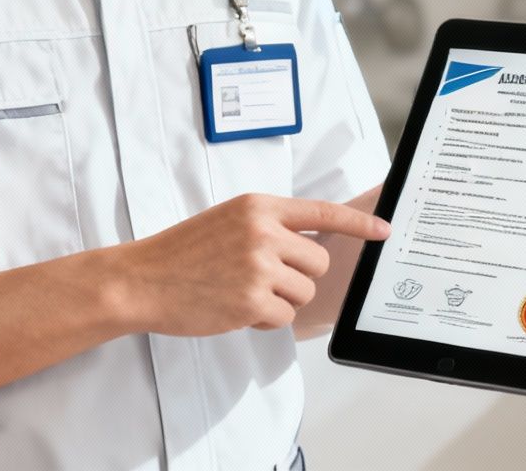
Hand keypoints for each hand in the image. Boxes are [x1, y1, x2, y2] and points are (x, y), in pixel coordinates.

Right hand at [112, 193, 390, 335]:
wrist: (140, 279)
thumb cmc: (182, 253)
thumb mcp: (228, 221)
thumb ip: (268, 226)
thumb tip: (310, 243)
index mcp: (259, 206)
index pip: (323, 211)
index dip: (358, 223)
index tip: (384, 231)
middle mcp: (263, 231)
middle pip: (318, 261)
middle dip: (299, 277)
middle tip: (263, 279)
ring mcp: (259, 266)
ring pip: (304, 292)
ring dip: (280, 301)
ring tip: (241, 292)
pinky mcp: (252, 300)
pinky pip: (284, 317)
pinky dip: (264, 320)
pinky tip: (234, 308)